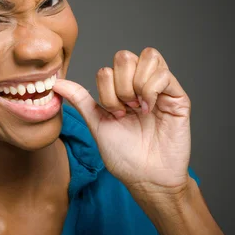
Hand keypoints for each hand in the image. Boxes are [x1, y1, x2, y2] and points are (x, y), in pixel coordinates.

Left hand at [53, 47, 191, 198]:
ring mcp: (160, 89)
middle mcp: (140, 85)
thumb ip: (80, 100)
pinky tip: (150, 108)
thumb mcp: (97, 124)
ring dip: (136, 85)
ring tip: (139, 108)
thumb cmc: (124, 155)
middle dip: (119, 85)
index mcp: (121, 90)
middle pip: (125, 56)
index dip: (106, 91)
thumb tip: (55, 83)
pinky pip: (164, 73)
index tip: (114, 115)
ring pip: (147, 56)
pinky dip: (151, 89)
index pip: (107, 69)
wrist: (147, 177)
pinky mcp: (178, 96)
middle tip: (126, 110)